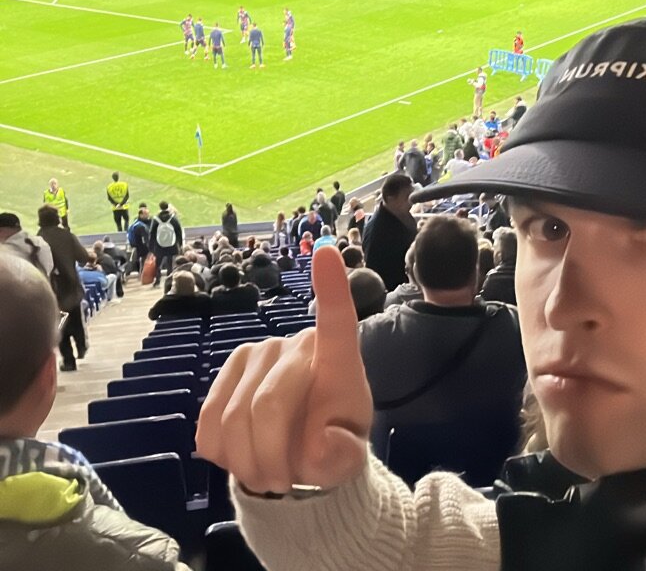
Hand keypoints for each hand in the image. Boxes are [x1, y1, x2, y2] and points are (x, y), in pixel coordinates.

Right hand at [196, 246, 372, 493]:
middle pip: (267, 406)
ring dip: (245, 463)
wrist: (297, 454)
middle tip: (284, 482)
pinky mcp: (223, 370)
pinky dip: (221, 453)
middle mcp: (293, 344)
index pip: (337, 319)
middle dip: (271, 458)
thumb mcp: (347, 456)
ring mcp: (253, 352)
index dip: (332, 288)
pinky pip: (207, 421)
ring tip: (268, 473)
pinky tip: (241, 453)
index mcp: (336, 358)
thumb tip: (322, 446)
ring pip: (232, 418)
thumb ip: (342, 456)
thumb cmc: (330, 442)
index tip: (327, 252)